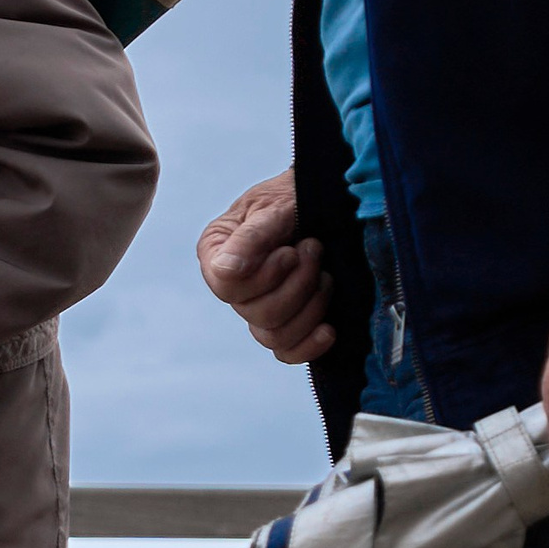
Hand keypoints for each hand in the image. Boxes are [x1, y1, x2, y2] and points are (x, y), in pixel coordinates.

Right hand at [197, 169, 332, 362]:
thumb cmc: (296, 195)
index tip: (290, 251)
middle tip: (315, 250)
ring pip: (274, 335)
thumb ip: (251, 237)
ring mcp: (259, 308)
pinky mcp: (287, 323)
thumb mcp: (274, 206)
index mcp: (217, 254)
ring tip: (326, 275)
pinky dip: (309, 345)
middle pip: (255, 314)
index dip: (265, 276)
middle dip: (297, 285)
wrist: (330, 197)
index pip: (226, 286)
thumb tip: (225, 271)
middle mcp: (233, 287)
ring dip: (310, 306)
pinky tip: (328, 329)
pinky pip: (287, 353)